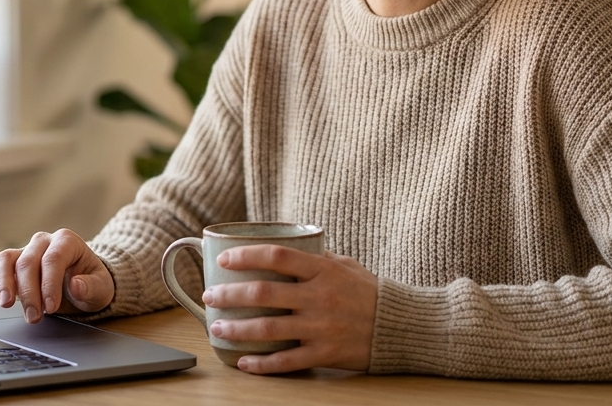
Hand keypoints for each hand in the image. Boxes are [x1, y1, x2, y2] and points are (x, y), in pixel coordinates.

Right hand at [0, 229, 114, 323]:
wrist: (84, 284)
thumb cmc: (92, 283)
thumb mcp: (102, 288)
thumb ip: (91, 286)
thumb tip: (75, 284)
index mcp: (66, 241)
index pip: (53, 258)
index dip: (49, 283)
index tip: (50, 307)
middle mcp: (42, 242)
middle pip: (28, 262)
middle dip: (29, 292)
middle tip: (34, 317)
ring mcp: (25, 252)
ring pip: (6, 260)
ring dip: (3, 283)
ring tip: (6, 305)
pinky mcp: (12, 266)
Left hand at [202, 247, 377, 373]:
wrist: (400, 326)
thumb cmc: (371, 292)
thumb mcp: (346, 265)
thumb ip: (315, 258)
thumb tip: (283, 247)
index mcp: (323, 270)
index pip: (277, 256)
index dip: (246, 256)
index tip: (224, 260)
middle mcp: (319, 297)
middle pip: (263, 294)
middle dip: (230, 295)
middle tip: (211, 296)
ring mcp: (321, 328)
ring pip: (268, 329)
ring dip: (236, 329)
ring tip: (217, 327)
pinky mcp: (325, 354)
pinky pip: (286, 361)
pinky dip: (261, 364)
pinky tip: (243, 362)